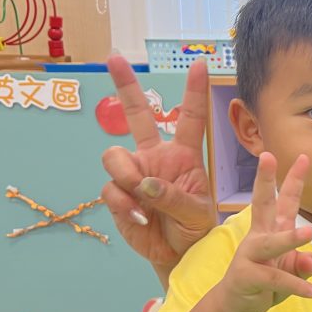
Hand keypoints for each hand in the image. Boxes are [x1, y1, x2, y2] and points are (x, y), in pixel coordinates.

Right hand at [100, 56, 215, 268]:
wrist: (177, 254)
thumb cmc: (194, 228)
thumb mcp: (196, 212)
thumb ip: (174, 196)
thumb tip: (144, 183)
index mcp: (184, 155)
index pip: (191, 118)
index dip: (194, 91)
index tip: (200, 64)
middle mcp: (155, 157)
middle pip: (137, 115)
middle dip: (124, 86)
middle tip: (114, 57)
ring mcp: (133, 173)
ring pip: (114, 156)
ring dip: (127, 176)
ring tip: (143, 200)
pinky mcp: (118, 194)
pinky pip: (111, 189)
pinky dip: (125, 204)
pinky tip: (140, 216)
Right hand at [216, 152, 311, 311]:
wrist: (237, 306)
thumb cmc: (266, 281)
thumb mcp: (292, 270)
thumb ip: (306, 264)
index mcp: (271, 228)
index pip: (285, 200)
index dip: (294, 179)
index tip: (304, 156)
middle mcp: (259, 236)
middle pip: (261, 203)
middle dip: (265, 179)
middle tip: (268, 156)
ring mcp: (250, 255)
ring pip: (271, 243)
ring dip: (290, 238)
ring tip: (309, 232)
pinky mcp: (247, 277)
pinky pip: (275, 279)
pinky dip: (296, 285)